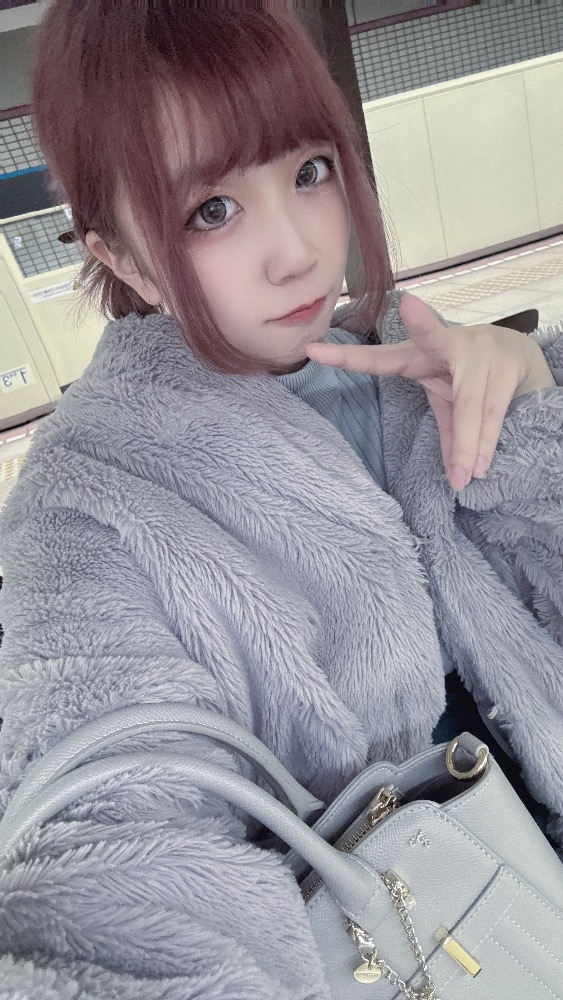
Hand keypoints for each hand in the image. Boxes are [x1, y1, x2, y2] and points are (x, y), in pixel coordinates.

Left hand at [306, 294, 554, 489]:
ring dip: (468, 444)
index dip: (347, 358)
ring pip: (468, 404)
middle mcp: (450, 341)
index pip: (380, 358)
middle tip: (409, 310)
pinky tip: (480, 466)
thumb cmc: (471, 377)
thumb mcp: (448, 400)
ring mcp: (480, 350)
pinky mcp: (506, 365)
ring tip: (465, 478)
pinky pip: (491, 411)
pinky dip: (486, 442)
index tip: (313, 351)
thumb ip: (445, 431)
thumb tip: (449, 474)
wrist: (522, 355)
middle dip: (423, 327)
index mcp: (420, 353)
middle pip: (434, 349)